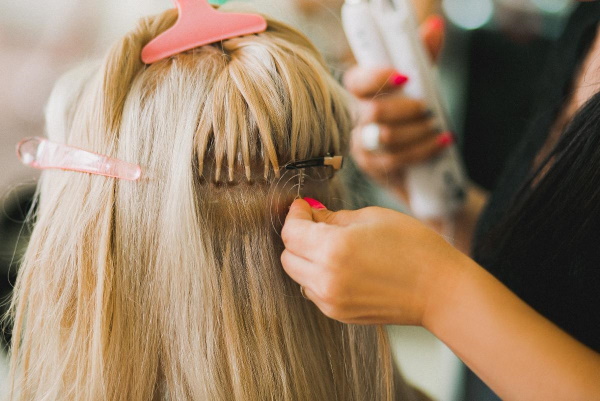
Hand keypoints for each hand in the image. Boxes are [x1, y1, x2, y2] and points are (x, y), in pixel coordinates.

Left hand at [280, 198, 467, 325]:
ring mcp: (331, 301)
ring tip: (331, 246)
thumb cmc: (414, 248)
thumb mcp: (371, 218)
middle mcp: (326, 279)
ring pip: (297, 275)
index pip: (291, 232)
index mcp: (334, 249)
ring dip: (305, 258)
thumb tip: (311, 215)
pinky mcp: (338, 314)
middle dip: (297, 237)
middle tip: (316, 223)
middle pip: (288, 256)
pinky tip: (341, 266)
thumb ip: (333, 218)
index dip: (295, 215)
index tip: (303, 207)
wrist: (440, 290)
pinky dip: (317, 276)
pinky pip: (313, 291)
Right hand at [345, 16, 450, 189]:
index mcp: (362, 92)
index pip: (356, 81)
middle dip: (405, 109)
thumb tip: (434, 27)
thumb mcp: (421, 84)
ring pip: (385, 136)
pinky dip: (423, 149)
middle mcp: (355, 118)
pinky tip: (441, 142)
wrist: (422, 162)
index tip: (404, 77)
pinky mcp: (372, 166)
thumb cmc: (415, 117)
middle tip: (427, 108)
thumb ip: (424, 57)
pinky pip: (395, 159)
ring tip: (436, 127)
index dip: (377, 78)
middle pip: (373, 111)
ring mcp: (361, 144)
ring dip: (417, 130)